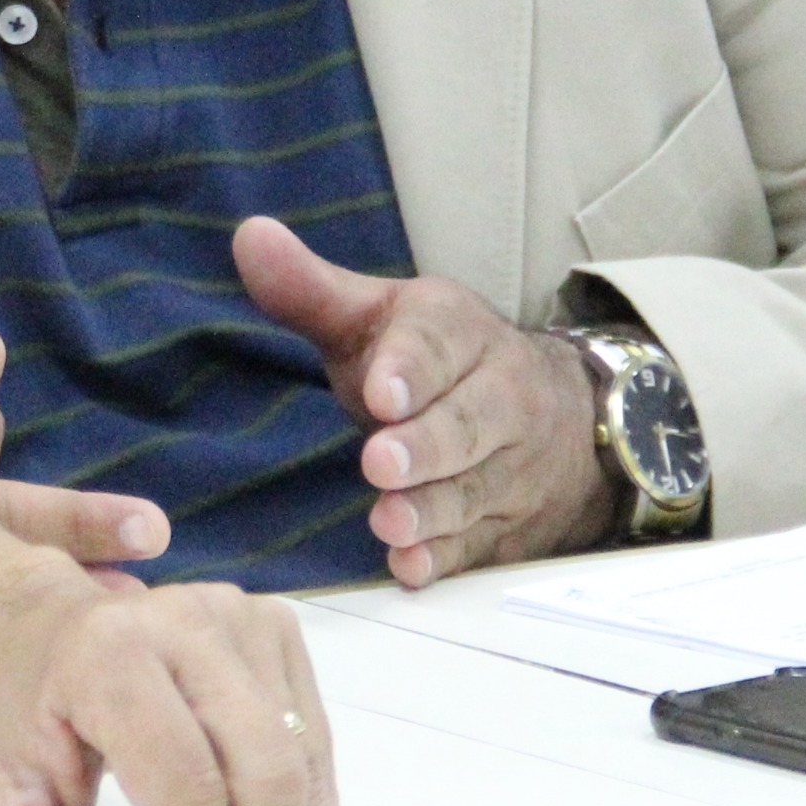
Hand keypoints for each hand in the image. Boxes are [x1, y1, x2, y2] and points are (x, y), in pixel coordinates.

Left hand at [231, 216, 612, 587]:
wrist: (556, 413)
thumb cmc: (434, 361)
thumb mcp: (376, 316)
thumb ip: (311, 290)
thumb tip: (250, 237)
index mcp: (458, 333)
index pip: (438, 346)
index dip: (411, 369)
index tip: (382, 391)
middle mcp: (499, 396)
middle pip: (468, 422)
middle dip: (426, 445)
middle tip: (381, 462)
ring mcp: (510, 464)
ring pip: (474, 488)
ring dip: (432, 510)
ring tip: (390, 522)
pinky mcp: (508, 522)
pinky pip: (480, 544)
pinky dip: (447, 558)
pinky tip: (413, 568)